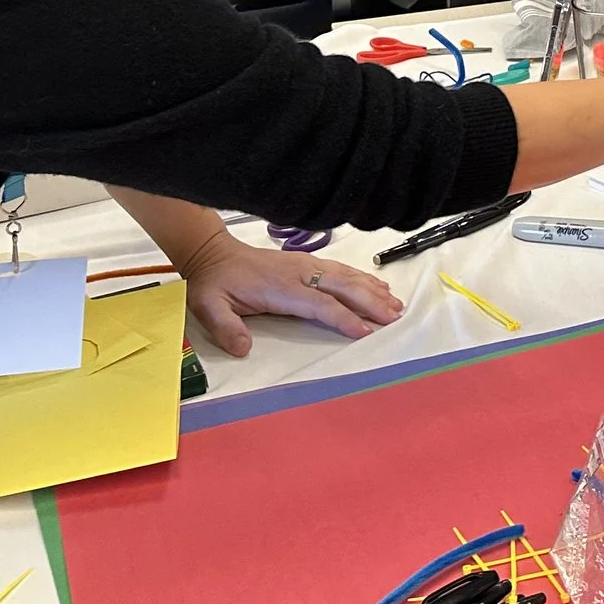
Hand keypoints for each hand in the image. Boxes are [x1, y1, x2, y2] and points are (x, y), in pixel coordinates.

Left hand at [177, 225, 403, 359]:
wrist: (214, 253)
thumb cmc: (215, 283)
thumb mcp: (208, 306)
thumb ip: (225, 328)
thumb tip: (243, 349)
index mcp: (280, 287)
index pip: (320, 304)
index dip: (343, 317)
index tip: (365, 331)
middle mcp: (299, 273)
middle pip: (343, 287)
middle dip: (371, 303)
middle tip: (394, 318)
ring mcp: (306, 265)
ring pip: (346, 276)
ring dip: (372, 290)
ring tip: (395, 304)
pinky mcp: (307, 262)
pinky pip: (341, 270)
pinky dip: (363, 278)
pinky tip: (377, 286)